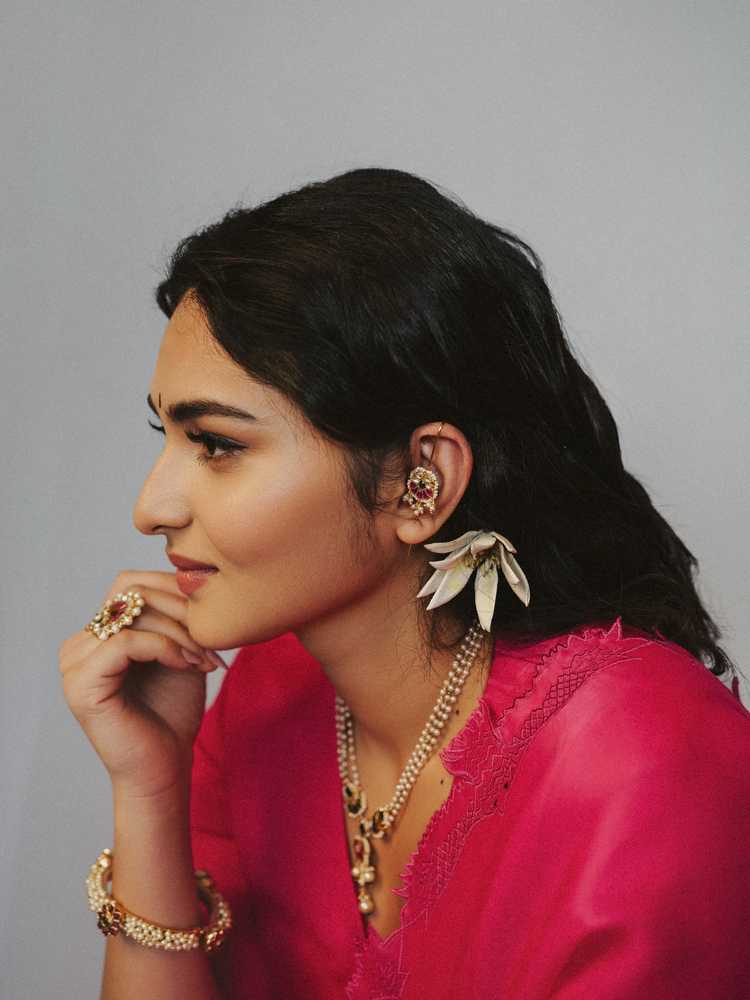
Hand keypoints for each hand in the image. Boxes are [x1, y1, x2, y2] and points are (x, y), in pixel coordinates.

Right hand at [59, 570, 223, 799]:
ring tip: (205, 658)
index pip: (131, 583)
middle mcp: (78, 644)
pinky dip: (165, 647)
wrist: (166, 767)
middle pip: (132, 592)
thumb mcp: (179, 650)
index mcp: (98, 634)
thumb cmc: (173, 712)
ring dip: (180, 631)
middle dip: (182, 610)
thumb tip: (187, 574)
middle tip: (212, 641)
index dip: (176, 593)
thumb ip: (174, 614)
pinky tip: (188, 664)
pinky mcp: (81, 684)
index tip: (212, 624)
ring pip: (133, 614)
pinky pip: (126, 642)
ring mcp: (74, 663)